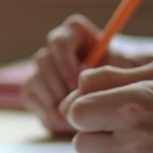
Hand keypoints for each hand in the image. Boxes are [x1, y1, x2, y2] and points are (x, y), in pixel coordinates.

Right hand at [21, 14, 152, 134]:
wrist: (113, 100)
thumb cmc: (121, 81)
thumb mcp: (122, 71)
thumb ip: (106, 69)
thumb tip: (86, 76)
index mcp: (75, 33)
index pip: (58, 41)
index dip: (65, 62)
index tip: (78, 82)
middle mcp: (55, 48)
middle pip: (42, 60)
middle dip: (58, 84)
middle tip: (75, 101)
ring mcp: (42, 68)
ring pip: (34, 79)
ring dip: (53, 98)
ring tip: (74, 112)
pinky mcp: (34, 88)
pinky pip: (30, 97)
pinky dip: (47, 110)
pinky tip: (65, 119)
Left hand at [61, 62, 152, 152]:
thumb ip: (113, 75)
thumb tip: (78, 83)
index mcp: (134, 101)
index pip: (76, 108)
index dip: (80, 103)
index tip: (94, 101)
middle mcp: (133, 133)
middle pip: (77, 132)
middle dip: (87, 123)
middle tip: (107, 117)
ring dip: (95, 142)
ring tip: (120, 132)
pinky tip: (127, 149)